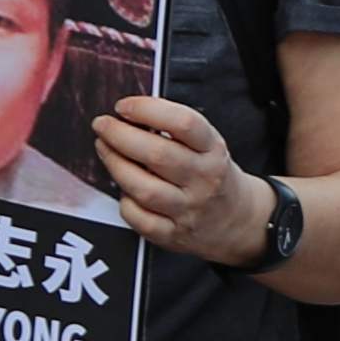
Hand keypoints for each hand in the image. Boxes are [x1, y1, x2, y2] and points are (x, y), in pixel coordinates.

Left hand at [94, 92, 274, 264]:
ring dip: (115, 165)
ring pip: (144, 188)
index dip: (148, 110)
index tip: (124, 106)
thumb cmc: (212, 175)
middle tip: (102, 125)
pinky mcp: (173, 234)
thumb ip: (175, 128)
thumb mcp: (208, 145)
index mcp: (213, 151)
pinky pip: (139, 218)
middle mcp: (203, 179)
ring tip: (104, 149)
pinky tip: (124, 188)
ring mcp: (189, 209)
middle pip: (157, 154)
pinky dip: (125, 202)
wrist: (237, 220)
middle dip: (120, 135)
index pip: (184, 123)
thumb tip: (129, 114)